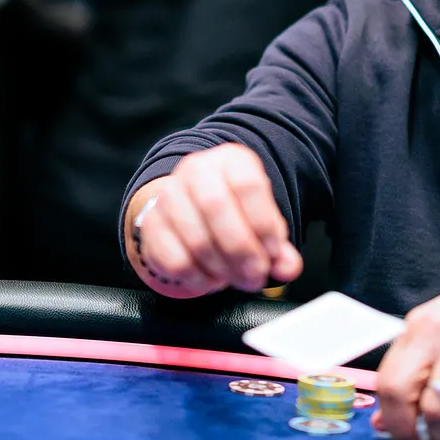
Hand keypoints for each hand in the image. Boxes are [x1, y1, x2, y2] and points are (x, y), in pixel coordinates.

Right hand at [125, 143, 301, 297]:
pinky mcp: (151, 223)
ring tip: (234, 278)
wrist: (196, 204)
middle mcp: (196, 169)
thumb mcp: (263, 220)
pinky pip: (173, 258)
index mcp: (231, 160)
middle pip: (216, 207)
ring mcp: (169, 195)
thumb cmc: (236, 213)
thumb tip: (287, 267)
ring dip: (220, 268)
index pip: (247, 185)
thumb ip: (278, 246)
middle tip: (254, 276)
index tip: (273, 252)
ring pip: (194, 237)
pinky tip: (210, 278)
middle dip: (240, 251)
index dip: (263, 225)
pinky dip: (197, 278)